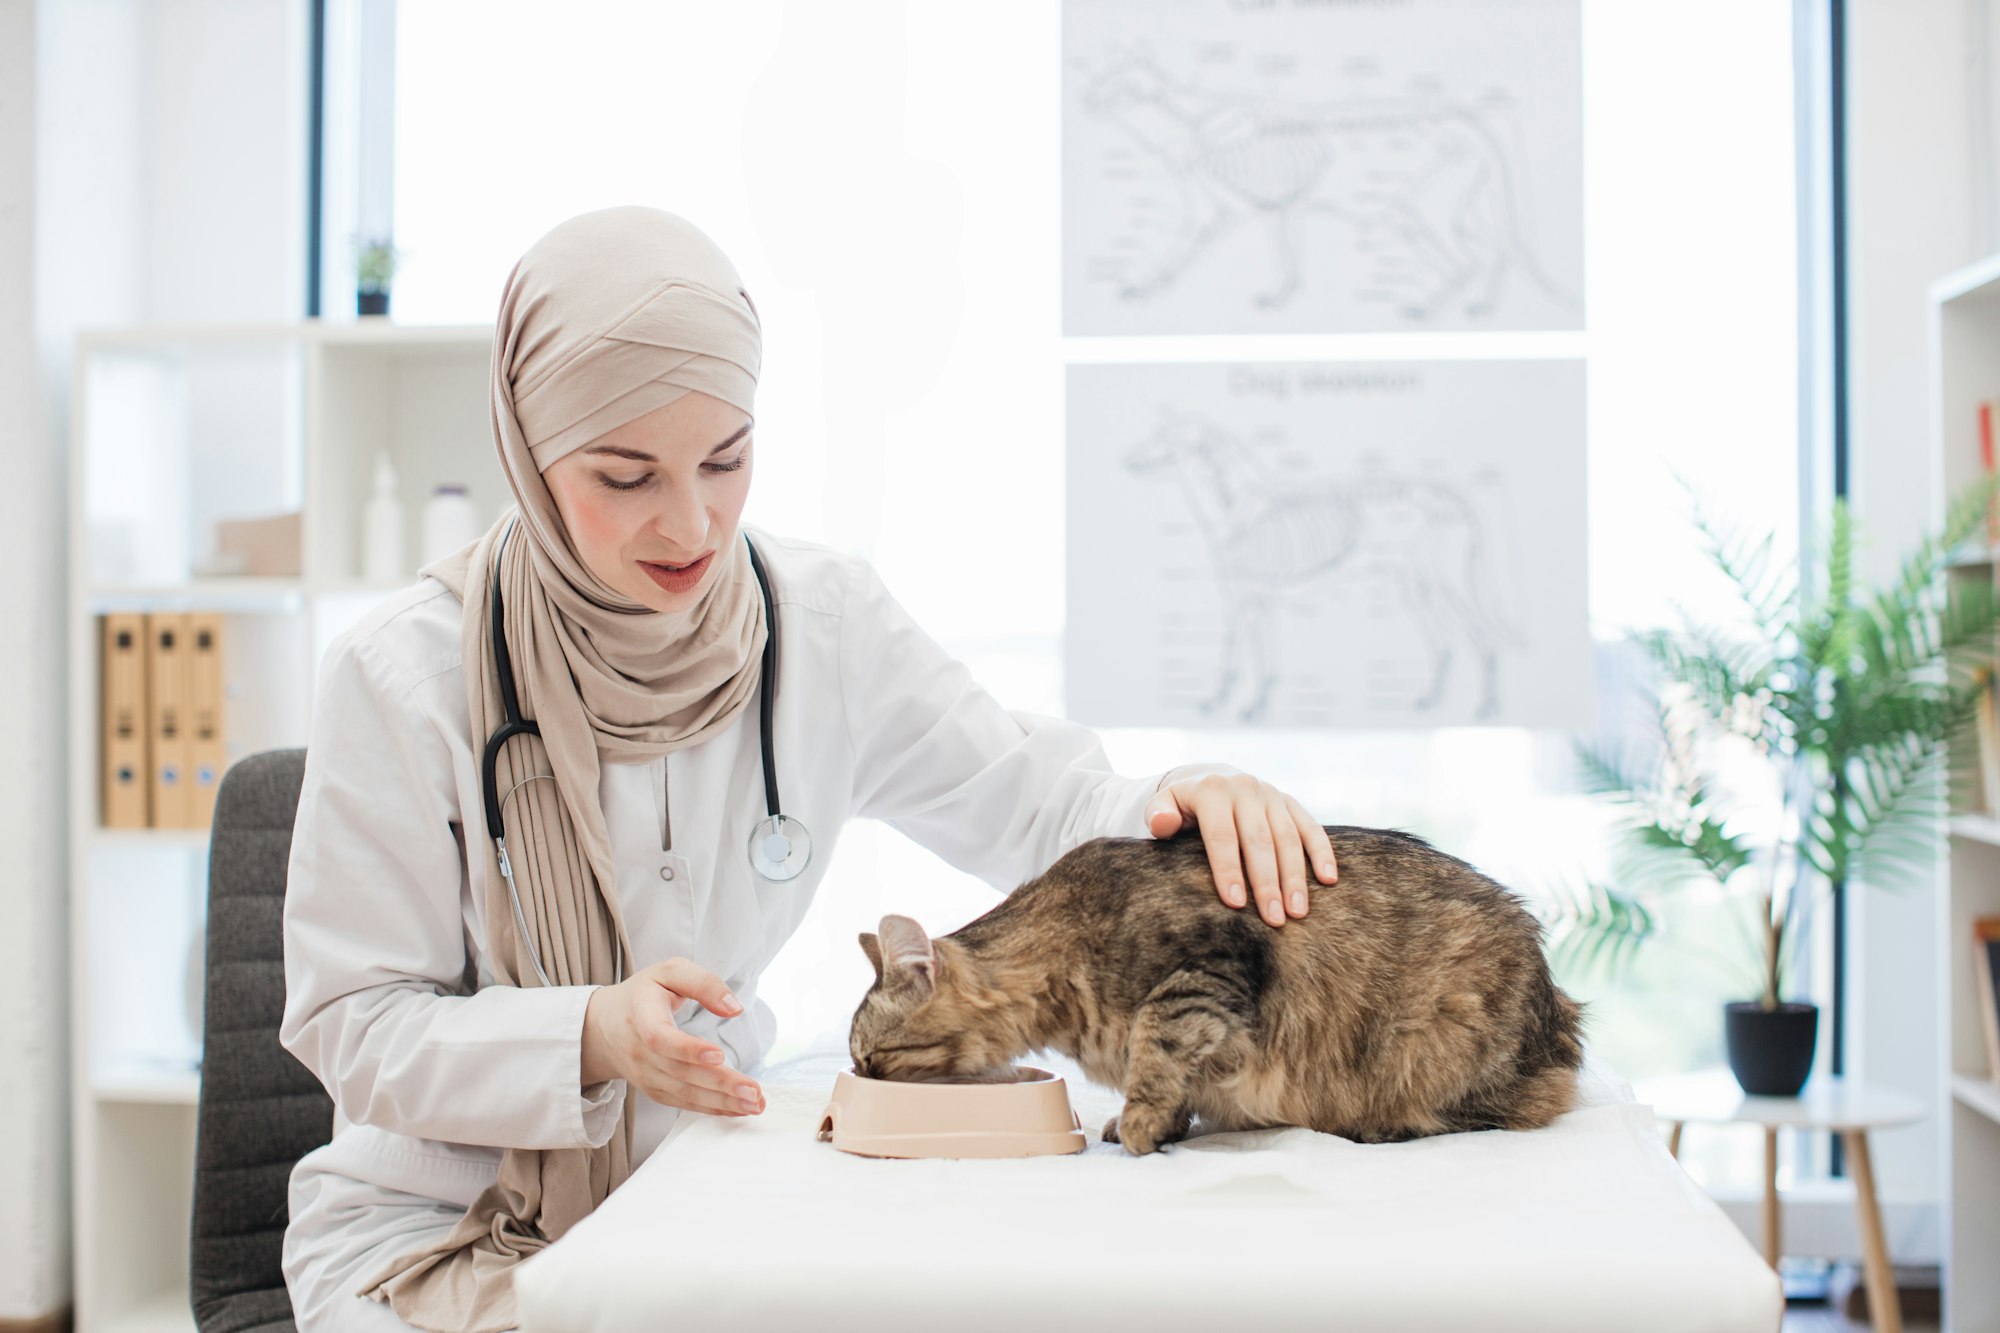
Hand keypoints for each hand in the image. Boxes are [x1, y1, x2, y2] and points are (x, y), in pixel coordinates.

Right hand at [581, 957, 764, 1116]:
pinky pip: (684, 1102)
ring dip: (722, 1102)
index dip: (687, 1049)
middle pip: (680, 1072)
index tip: (719, 1055)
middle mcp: (640, 1051)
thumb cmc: (644, 994)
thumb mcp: (670, 972)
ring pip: (684, 1093)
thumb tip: (734, 1007)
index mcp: (641, 1015)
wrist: (604, 1026)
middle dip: (720, 1084)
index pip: (660, 1037)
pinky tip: (738, 1109)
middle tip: (753, 1091)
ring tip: (755, 1104)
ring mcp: (645, 1075)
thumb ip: (703, 983)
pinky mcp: (655, 1090)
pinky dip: (712, 1108)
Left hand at [1144, 773, 1337, 927]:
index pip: (1221, 835)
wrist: (1207, 778)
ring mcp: (1271, 795)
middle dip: (1267, 882)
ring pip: (1288, 837)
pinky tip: (1329, 879)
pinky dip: (1322, 852)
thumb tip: (1162, 824)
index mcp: (1212, 791)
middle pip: (1259, 840)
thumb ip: (1158, 814)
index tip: (1236, 904)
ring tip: (1298, 912)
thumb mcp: (1162, 805)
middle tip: (1273, 920)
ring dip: (1295, 876)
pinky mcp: (1290, 802)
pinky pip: (1310, 826)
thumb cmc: (1180, 806)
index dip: (1228, 870)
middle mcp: (1245, 789)